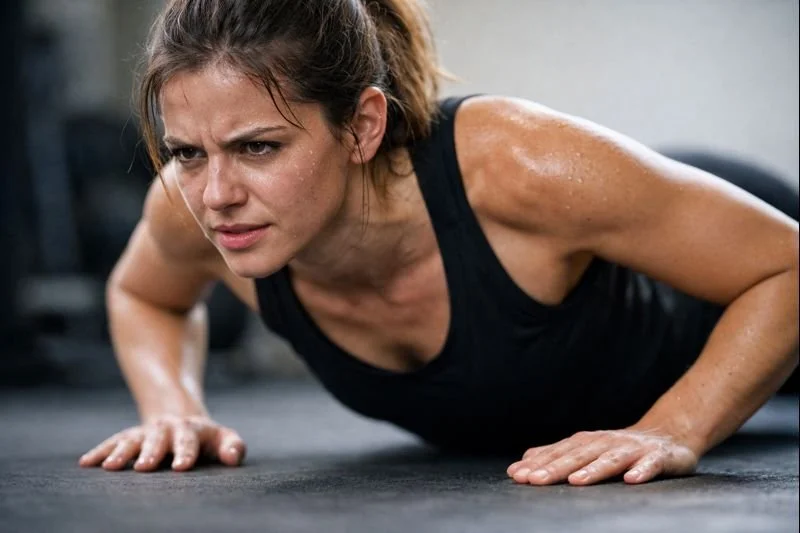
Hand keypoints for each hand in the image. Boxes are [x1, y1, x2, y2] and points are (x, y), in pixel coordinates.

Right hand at [78, 415, 245, 471]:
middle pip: (157, 439)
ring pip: (132, 440)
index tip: (180, 467)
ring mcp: (146, 432)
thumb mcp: (224, 438)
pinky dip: (99, 451)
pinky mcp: (130, 436)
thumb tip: (232, 457)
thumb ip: (233, 447)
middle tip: (144, 467)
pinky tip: (86, 463)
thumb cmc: (207, 439)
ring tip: (110, 468)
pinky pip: (112, 442)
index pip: (189, 440)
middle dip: (151, 452)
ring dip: (121, 453)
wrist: (181, 418)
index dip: (186, 453)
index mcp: (191, 429)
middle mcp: (166, 428)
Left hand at [506, 428, 697, 485]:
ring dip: (593, 470)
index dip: (538, 464)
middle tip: (534, 480)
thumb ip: (558, 455)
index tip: (517, 475)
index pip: (558, 453)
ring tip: (576, 481)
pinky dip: (642, 471)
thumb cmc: (620, 447)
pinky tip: (632, 480)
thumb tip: (524, 462)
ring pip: (611, 459)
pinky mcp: (658, 457)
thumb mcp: (587, 448)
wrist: (668, 435)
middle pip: (578, 456)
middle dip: (555, 467)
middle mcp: (606, 443)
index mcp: (587, 442)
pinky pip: (650, 464)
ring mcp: (632, 449)